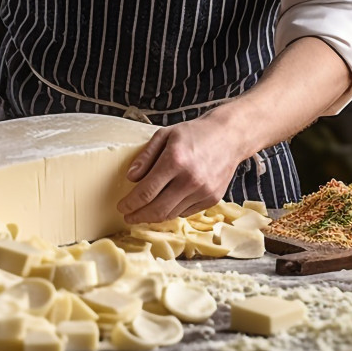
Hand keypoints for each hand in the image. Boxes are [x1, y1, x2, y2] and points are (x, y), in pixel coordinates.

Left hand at [117, 115, 245, 223]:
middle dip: (138, 216)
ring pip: (171, 214)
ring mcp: (203, 191)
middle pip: (157, 209)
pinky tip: (165, 205)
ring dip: (154, 217)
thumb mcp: (165, 135)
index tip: (121, 207)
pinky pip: (186, 212)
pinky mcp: (212, 198)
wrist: (229, 136)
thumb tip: (130, 178)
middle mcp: (190, 179)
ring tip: (143, 214)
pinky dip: (172, 211)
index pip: (146, 192)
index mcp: (175, 160)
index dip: (130, 203)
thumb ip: (146, 156)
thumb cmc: (195, 133)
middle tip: (128, 217)